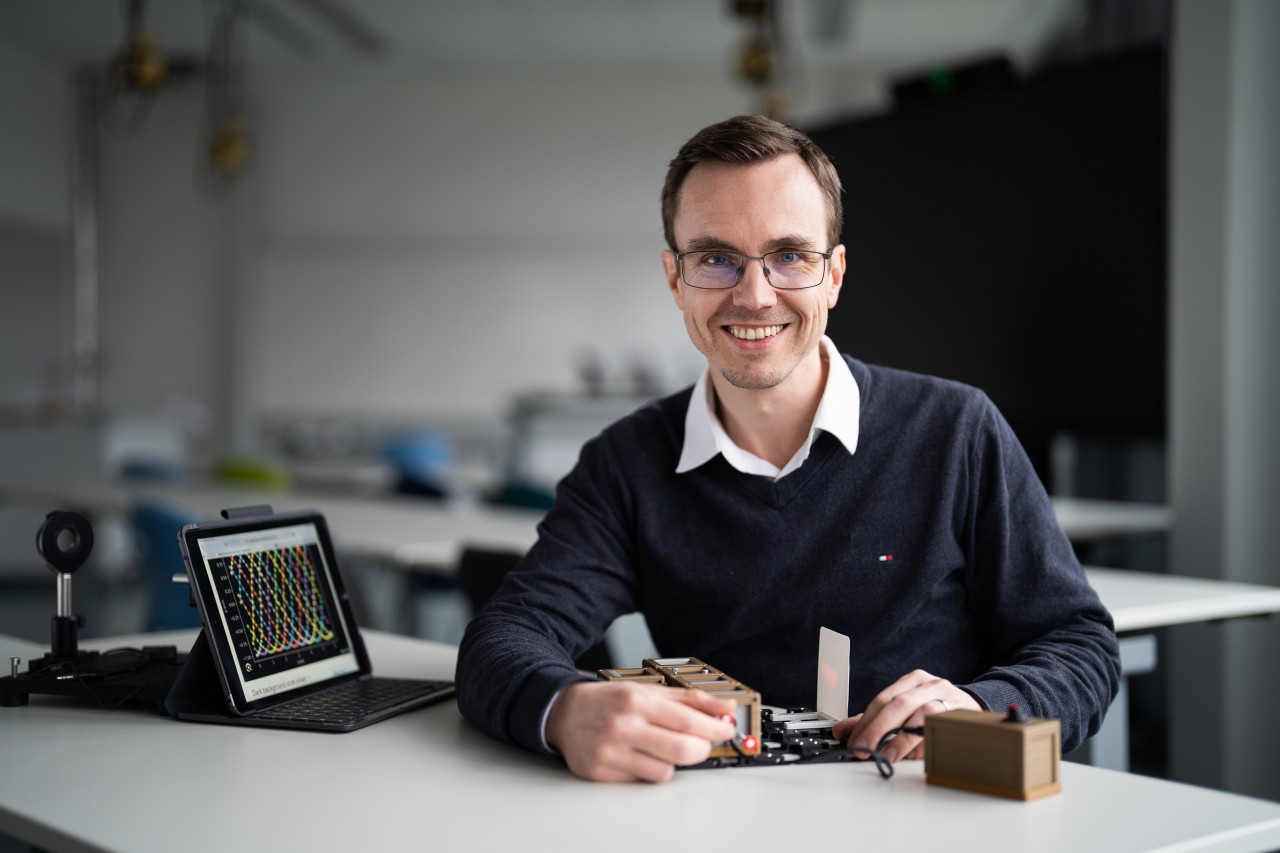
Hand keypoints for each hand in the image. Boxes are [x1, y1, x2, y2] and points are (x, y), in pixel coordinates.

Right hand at [545, 680, 737, 782]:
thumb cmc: (608, 702)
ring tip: (663, 748)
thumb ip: (689, 699)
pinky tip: (641, 756)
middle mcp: (623, 727)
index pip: (688, 720)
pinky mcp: (601, 774)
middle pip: (682, 750)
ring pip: (665, 772)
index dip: (714, 729)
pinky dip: (649, 770)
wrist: (563, 713)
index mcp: (636, 701)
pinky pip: (642, 781)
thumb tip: (725, 708)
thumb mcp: (647, 690)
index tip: (726, 730)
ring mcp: (611, 753)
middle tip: (703, 744)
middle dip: (702, 750)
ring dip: (673, 762)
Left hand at [833, 669, 979, 763]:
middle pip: (898, 705)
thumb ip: (874, 719)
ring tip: (888, 756)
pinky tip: (916, 754)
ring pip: (921, 715)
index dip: (865, 721)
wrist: (975, 708)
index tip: (852, 741)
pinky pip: (942, 729)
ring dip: (902, 739)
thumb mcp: (905, 709)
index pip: (882, 699)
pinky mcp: (963, 715)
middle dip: (877, 729)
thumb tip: (843, 731)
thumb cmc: (936, 709)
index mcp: (912, 680)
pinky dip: (927, 743)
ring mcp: (948, 698)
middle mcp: (930, 685)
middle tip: (864, 749)